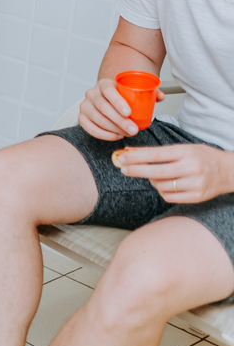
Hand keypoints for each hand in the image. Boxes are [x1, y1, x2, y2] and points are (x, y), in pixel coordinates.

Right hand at [78, 77, 164, 139]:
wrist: (108, 98)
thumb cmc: (122, 96)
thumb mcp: (135, 91)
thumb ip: (149, 92)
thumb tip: (160, 96)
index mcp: (104, 84)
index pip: (108, 91)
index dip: (117, 102)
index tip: (129, 113)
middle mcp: (92, 93)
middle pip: (103, 107)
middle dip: (119, 121)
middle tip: (134, 130)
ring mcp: (85, 106)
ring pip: (97, 119)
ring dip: (114, 129)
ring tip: (127, 133)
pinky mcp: (82, 117)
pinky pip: (89, 128)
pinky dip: (104, 134)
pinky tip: (116, 135)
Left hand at [115, 144, 233, 202]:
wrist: (228, 171)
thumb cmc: (202, 157)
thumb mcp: (183, 148)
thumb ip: (159, 152)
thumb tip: (132, 152)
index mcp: (186, 152)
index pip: (156, 154)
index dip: (136, 157)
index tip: (122, 157)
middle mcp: (191, 168)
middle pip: (156, 172)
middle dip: (136, 170)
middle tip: (124, 169)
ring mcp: (195, 184)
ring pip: (161, 185)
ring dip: (152, 181)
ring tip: (153, 175)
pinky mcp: (196, 197)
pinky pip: (169, 196)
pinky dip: (162, 191)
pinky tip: (164, 184)